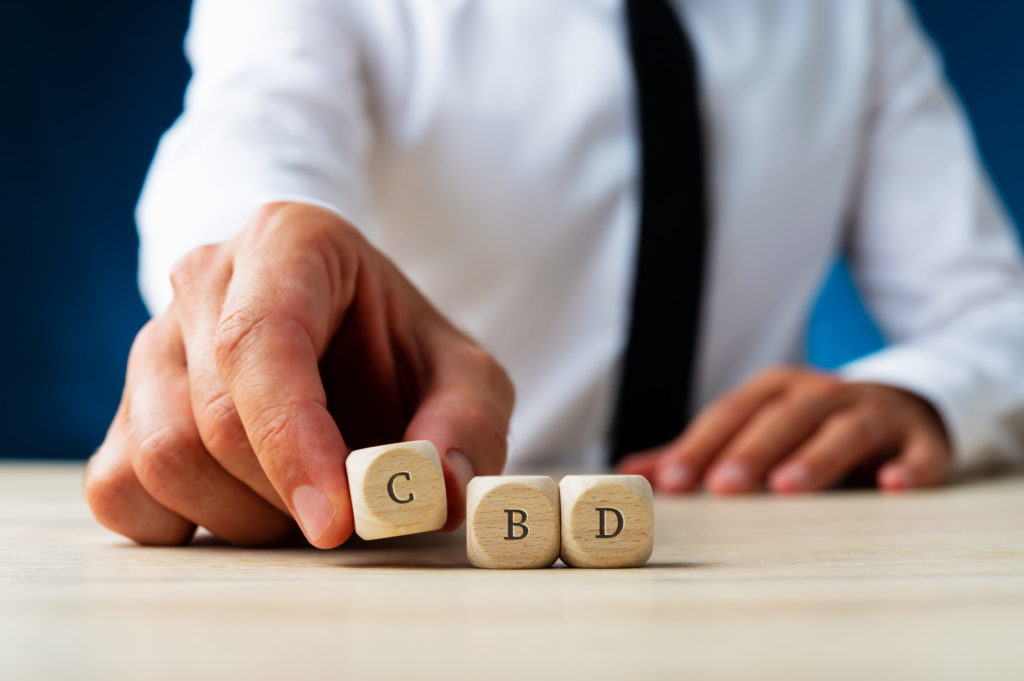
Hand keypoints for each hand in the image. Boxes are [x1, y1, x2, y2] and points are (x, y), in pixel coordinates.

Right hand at [85, 202, 513, 546]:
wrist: (343, 335)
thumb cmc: (398, 350)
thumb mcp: (463, 374)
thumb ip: (466, 424)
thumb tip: (439, 491)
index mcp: (288, 241)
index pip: (262, 342)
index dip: (295, 440)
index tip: (339, 519)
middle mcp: (203, 281)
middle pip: (212, 417)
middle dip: (286, 494)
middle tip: (348, 515)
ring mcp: (151, 344)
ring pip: (162, 460)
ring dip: (245, 515)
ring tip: (306, 500)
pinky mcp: (124, 408)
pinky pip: (120, 490)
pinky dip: (187, 524)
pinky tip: (249, 504)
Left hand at [617, 366, 951, 493]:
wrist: (901, 405)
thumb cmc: (810, 426)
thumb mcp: (755, 428)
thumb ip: (698, 452)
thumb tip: (628, 470)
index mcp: (776, 391)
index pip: (732, 415)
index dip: (701, 446)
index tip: (671, 482)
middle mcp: (822, 395)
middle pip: (784, 418)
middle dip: (751, 451)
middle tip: (723, 488)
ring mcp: (874, 413)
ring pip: (844, 430)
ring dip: (817, 457)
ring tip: (788, 488)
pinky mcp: (920, 439)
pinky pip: (918, 452)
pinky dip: (909, 467)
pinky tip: (892, 485)